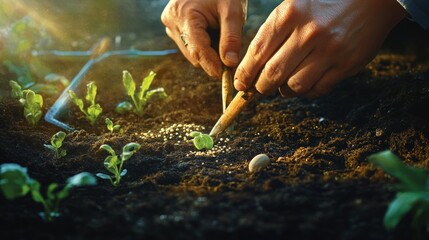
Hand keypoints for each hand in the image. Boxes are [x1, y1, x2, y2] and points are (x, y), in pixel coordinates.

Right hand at [161, 0, 245, 78]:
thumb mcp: (232, 11)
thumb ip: (231, 38)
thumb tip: (230, 64)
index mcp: (184, 16)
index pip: (198, 50)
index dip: (212, 65)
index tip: (224, 76)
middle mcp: (172, 22)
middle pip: (194, 54)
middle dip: (212, 57)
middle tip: (230, 51)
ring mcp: (169, 25)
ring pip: (191, 52)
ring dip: (207, 51)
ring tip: (220, 33)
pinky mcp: (172, 27)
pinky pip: (188, 45)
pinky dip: (202, 44)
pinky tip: (211, 30)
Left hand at [234, 0, 406, 97]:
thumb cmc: (325, 3)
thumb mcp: (294, 5)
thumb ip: (273, 32)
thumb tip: (253, 66)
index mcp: (289, 14)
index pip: (257, 52)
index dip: (245, 73)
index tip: (241, 84)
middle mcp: (308, 32)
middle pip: (272, 74)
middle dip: (261, 87)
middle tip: (260, 88)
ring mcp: (329, 50)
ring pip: (294, 86)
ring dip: (283, 91)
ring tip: (283, 85)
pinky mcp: (346, 64)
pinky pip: (317, 89)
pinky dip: (306, 92)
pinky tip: (304, 83)